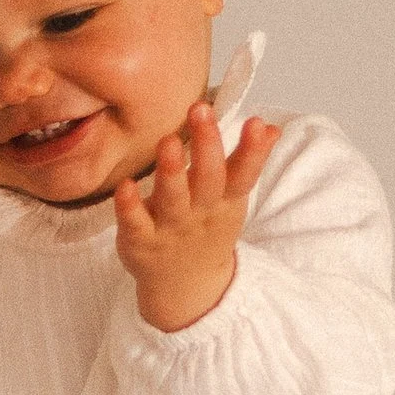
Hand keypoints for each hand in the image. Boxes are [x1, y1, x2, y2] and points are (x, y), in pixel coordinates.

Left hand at [113, 100, 279, 332]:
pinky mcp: (140, 241)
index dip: (252, 151)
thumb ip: (247, 160)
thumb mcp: (233, 199)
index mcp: (225, 200)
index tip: (254, 123)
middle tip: (200, 109)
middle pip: (208, 179)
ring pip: (173, 200)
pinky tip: (125, 185)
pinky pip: (135, 224)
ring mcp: (170, 228)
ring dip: (171, 172)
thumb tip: (269, 126)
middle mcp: (200, 212)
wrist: (185, 285)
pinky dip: (129, 207)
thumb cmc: (207, 227)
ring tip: (169, 141)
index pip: (243, 173)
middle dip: (207, 145)